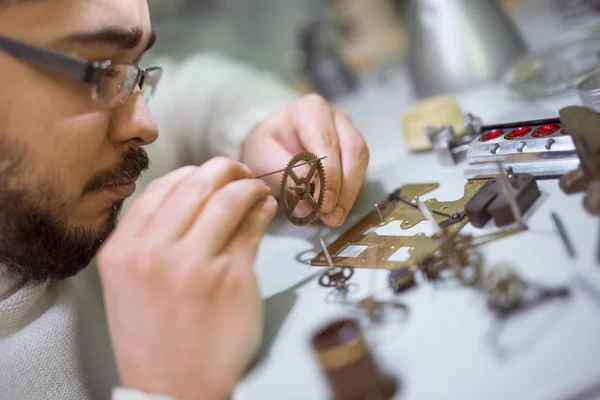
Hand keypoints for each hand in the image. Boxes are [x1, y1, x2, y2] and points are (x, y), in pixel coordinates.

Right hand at [97, 157, 277, 399]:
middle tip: (239, 172)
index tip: (208, 174)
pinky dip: (262, 211)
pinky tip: (265, 210)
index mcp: (123, 251)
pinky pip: (252, 227)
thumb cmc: (155, 338)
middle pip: (197, 183)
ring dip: (249, 186)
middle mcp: (154, 253)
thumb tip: (193, 196)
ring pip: (229, 199)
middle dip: (225, 168)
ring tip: (257, 190)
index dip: (191, 173)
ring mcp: (194, 264)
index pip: (161, 187)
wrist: (175, 388)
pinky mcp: (231, 278)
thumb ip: (151, 238)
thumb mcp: (131, 283)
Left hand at [241, 94, 368, 226]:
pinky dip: (349, 195)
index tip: (321, 204)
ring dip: (349, 194)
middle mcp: (336, 118)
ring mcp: (348, 133)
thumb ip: (286, 175)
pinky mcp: (353, 153)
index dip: (328, 176)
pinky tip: (335, 210)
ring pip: (360, 163)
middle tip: (330, 216)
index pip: (327, 142)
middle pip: (352, 151)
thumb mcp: (263, 159)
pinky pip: (359, 173)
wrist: (270, 147)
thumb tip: (310, 199)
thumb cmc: (266, 148)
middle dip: (344, 188)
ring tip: (333, 218)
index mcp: (311, 110)